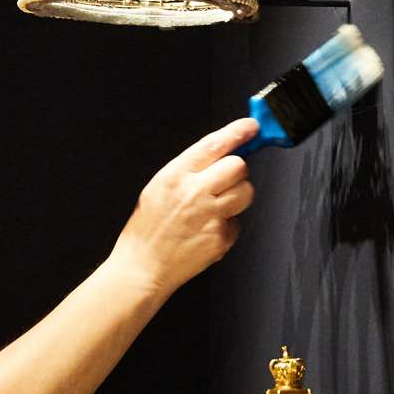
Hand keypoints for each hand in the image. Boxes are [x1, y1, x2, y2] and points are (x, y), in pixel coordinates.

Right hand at [108, 118, 257, 294]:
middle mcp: (194, 192)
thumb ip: (188, 170)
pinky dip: (227, 226)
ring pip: (246, 192)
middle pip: (238, 167)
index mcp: (175, 176)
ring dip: (237, 196)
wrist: (142, 266)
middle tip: (225, 182)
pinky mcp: (220, 237)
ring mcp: (209, 216)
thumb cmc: (147, 228)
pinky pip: (237, 222)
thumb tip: (219, 155)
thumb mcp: (158, 187)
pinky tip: (207, 231)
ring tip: (216, 207)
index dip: (237, 132)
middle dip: (237, 172)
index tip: (251, 127)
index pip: (214, 145)